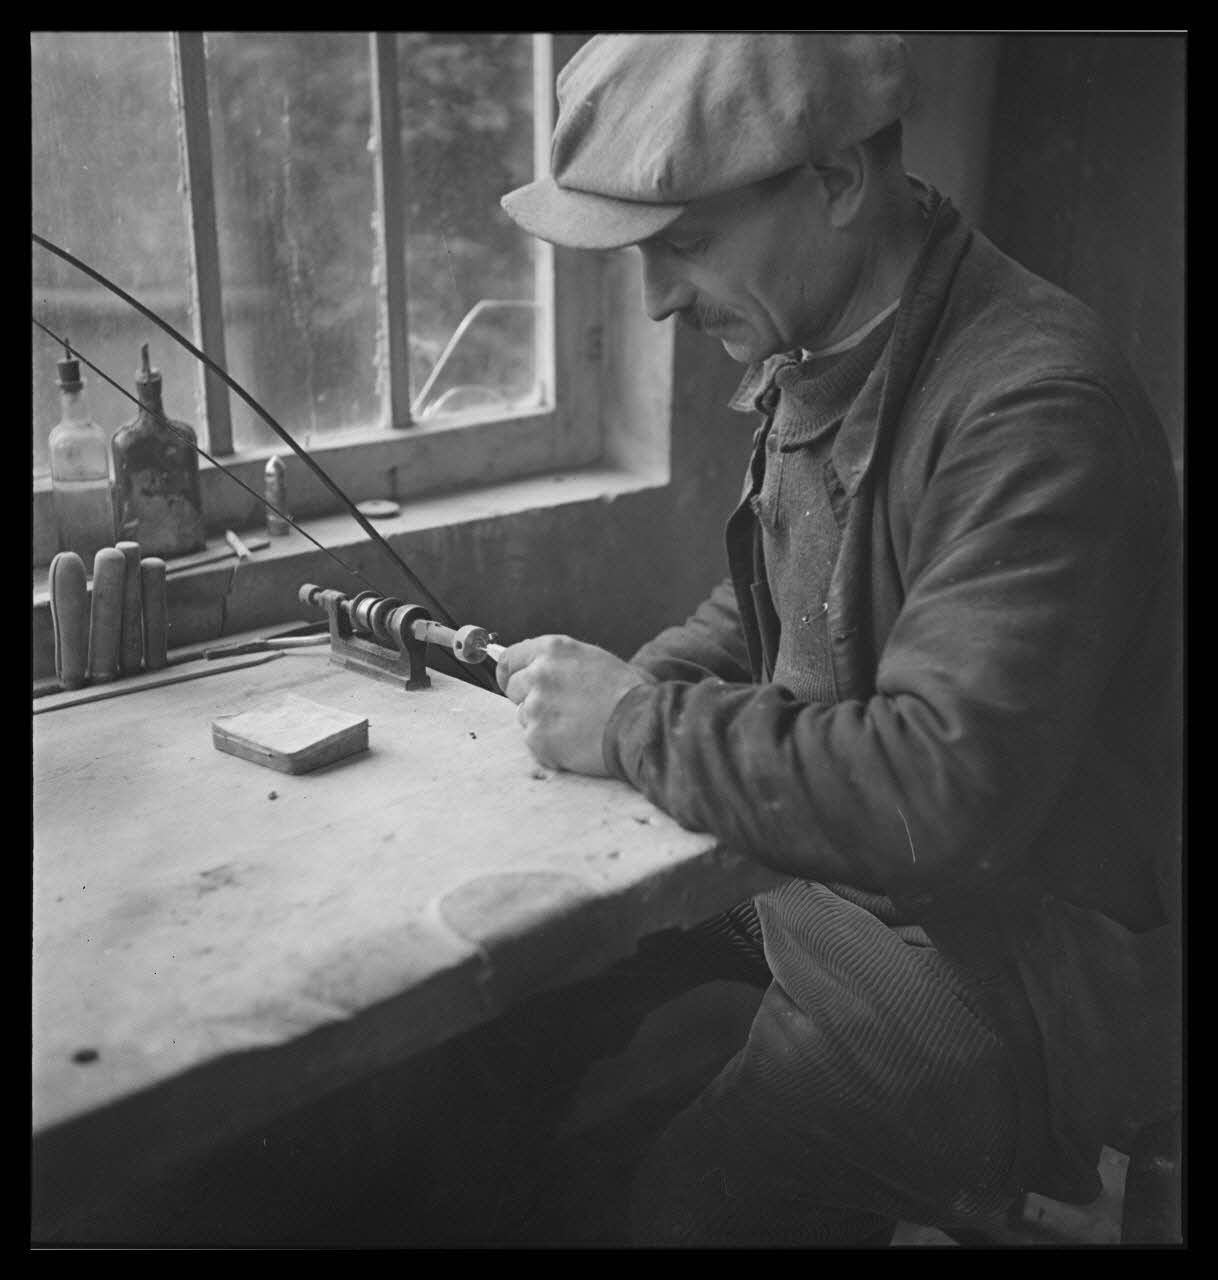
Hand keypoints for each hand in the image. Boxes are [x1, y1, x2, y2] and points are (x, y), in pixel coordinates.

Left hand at [497, 635, 652, 774]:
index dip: (510, 673)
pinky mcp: (537, 736)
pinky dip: (549, 745)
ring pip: (524, 716)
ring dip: (542, 723)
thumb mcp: (593, 658)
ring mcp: (536, 706)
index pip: (510, 658)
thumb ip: (560, 661)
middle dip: (530, 699)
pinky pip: (533, 741)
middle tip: (560, 709)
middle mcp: (539, 673)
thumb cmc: (626, 693)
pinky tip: (575, 740)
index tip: (512, 683)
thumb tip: (534, 665)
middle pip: (514, 688)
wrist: (640, 725)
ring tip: (575, 725)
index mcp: (552, 649)